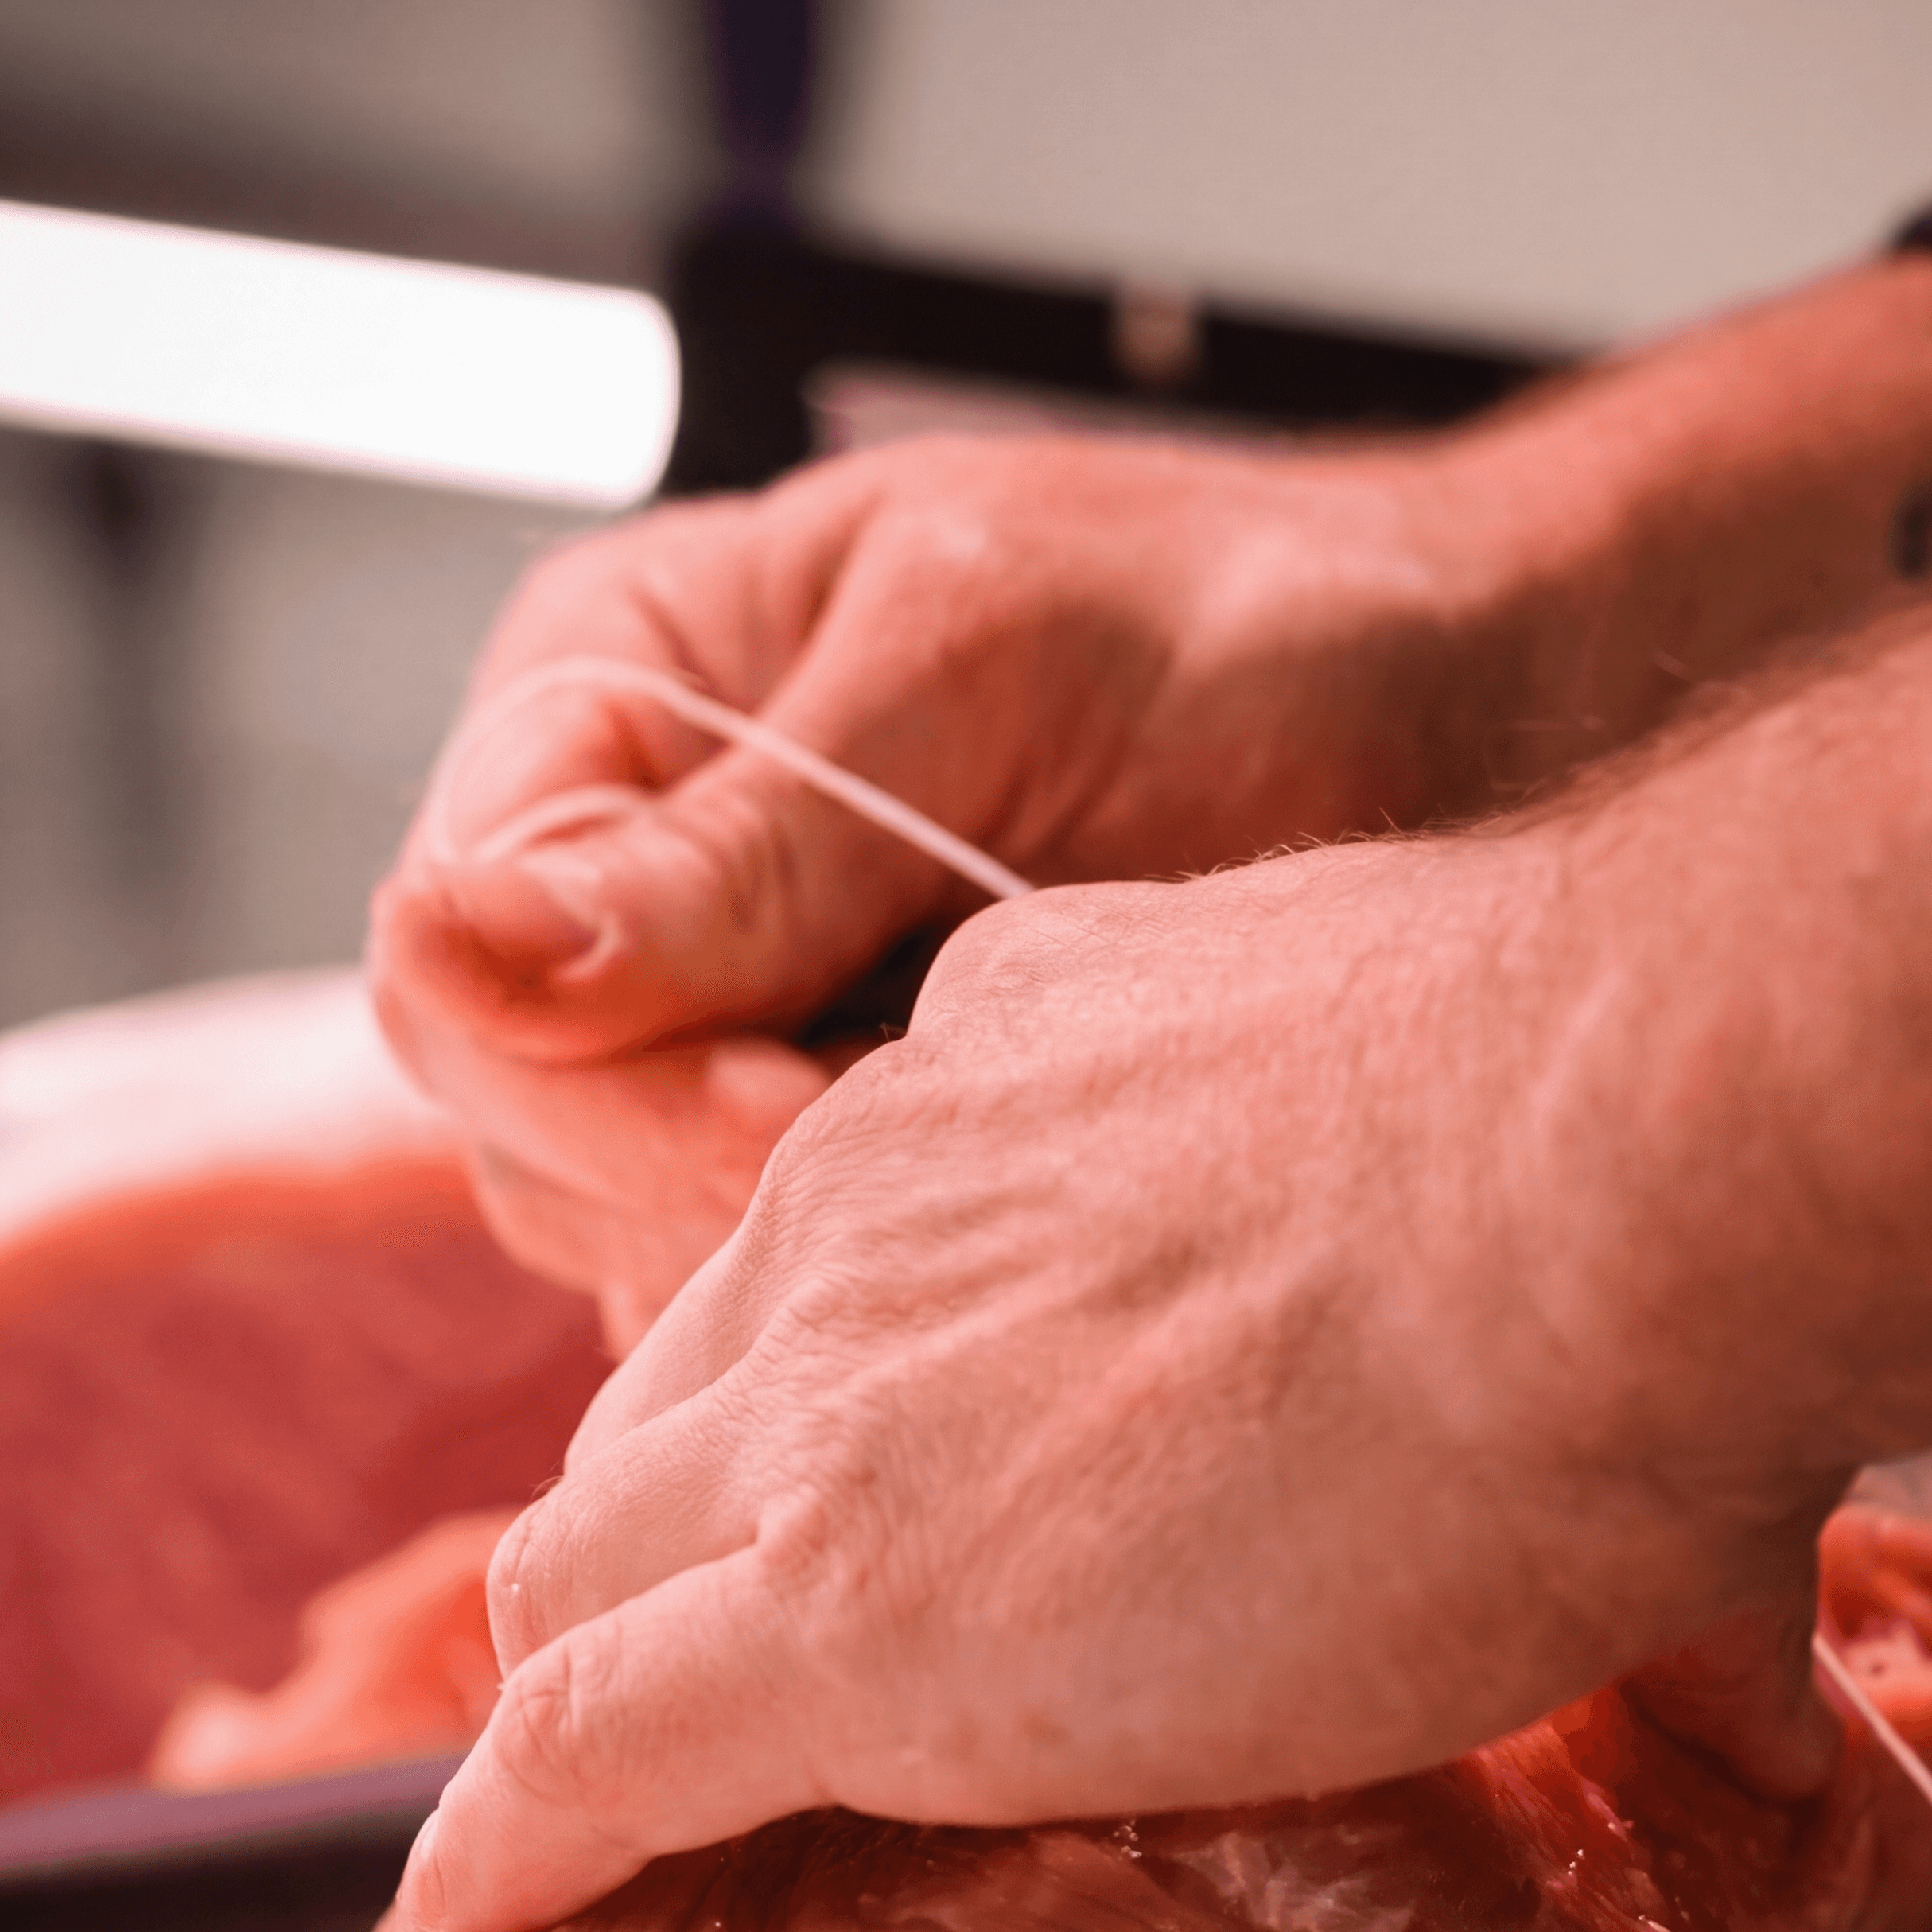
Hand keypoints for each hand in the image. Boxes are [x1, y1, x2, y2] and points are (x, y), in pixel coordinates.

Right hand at [368, 256, 1931, 1345]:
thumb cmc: (1263, 628)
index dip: (600, 1068)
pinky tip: (1020, 1268)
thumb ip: (745, 833)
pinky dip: (870, 1303)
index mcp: (616, 687)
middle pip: (523, 1114)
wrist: (1472, 711)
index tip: (804, 1121)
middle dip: (700, 1179)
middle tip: (928, 1186)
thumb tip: (463, 948)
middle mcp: (641, 865)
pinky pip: (765, 1280)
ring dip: (783, 1265)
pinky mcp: (856, 1138)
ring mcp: (743, 1015)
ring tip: (1010, 1206)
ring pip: (630, 1221)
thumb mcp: (994, 672)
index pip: (458, 945)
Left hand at [387, 505, 1931, 1931]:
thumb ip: (1551, 1430)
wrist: (1621, 1164)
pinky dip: (512, 1855)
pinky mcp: (837, 1608)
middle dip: (650, 1554)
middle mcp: (884, 1209)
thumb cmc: (1652, 1169)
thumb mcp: (1517, 1215)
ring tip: (553, 1847)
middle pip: (665, 1409)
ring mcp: (838, 1401)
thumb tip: (1790, 1719)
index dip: (797, 1418)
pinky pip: (585, 1753)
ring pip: (584, 1571)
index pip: (836, 1276)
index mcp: (1027, 1088)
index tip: (810, 1507)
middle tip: (677, 1692)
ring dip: (572, 1706)